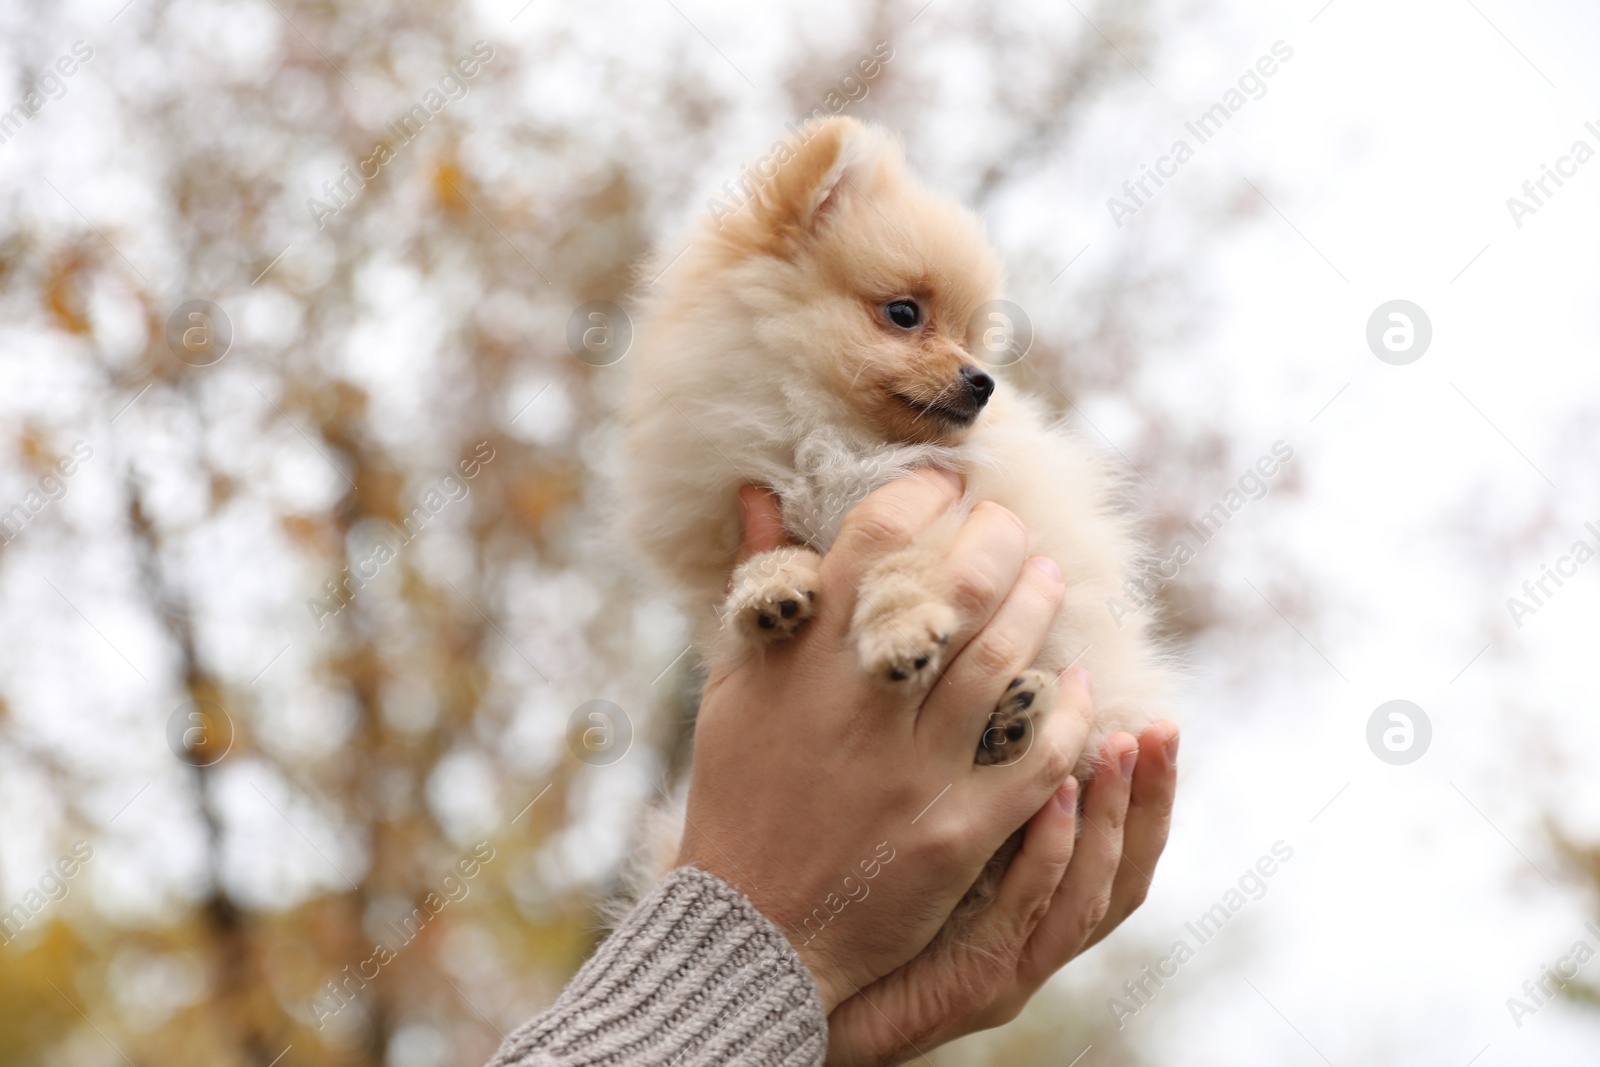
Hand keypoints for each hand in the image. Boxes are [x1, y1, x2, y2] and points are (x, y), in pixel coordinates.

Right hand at [677, 472, 1090, 1011]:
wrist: (752, 926)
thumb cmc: (738, 795)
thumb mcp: (731, 686)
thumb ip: (760, 587)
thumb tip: (761, 492)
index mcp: (802, 659)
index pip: (876, 538)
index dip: (922, 494)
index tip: (946, 483)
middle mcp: (861, 703)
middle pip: (958, 586)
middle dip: (999, 537)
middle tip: (1012, 526)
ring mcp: (913, 769)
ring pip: (1004, 659)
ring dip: (1039, 604)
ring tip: (1050, 578)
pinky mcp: (955, 831)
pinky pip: (1035, 756)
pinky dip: (1063, 712)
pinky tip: (1074, 684)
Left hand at [825, 719, 1179, 1065]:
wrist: (806, 996)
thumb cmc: (860, 913)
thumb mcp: (929, 846)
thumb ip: (966, 794)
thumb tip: (986, 701)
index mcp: (1039, 914)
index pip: (1123, 853)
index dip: (1151, 794)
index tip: (1161, 723)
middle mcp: (1041, 944)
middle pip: (1128, 875)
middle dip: (1150, 801)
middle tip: (1162, 728)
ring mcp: (1014, 968)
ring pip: (1090, 895)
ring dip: (1109, 818)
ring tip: (1115, 747)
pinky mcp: (976, 984)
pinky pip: (1025, 912)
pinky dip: (1047, 853)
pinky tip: (1052, 795)